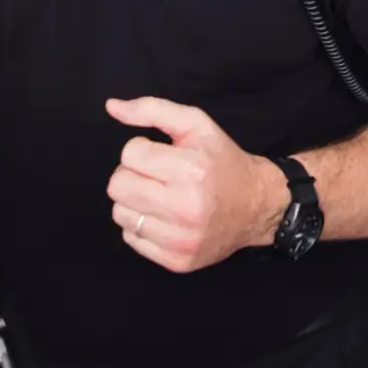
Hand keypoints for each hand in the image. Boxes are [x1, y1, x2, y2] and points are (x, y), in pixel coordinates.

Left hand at [103, 97, 287, 273]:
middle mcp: (185, 207)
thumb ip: (152, 109)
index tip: (162, 156)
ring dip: (134, 202)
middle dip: (132, 176)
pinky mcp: (177, 260)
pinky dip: (142, 226)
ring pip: (120, 213)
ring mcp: (180, 238)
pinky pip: (131, 239)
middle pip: (118, 186)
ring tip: (160, 197)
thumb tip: (111, 106)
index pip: (129, 155)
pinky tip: (164, 217)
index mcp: (190, 169)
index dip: (142, 150)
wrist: (256, 206)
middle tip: (156, 176)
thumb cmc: (222, 161)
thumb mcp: (195, 124)